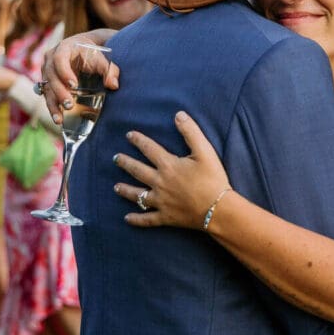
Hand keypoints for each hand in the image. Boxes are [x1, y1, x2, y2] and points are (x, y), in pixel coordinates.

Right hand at [40, 32, 118, 123]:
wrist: (82, 51)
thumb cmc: (92, 54)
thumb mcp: (101, 58)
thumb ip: (109, 70)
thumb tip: (113, 85)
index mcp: (63, 49)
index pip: (59, 59)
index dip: (64, 72)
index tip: (73, 85)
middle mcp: (50, 60)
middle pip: (51, 76)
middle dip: (59, 92)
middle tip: (69, 105)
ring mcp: (46, 72)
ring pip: (46, 89)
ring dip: (53, 104)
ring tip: (59, 119)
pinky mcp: (47, 83)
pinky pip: (47, 96)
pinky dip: (53, 108)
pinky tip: (58, 119)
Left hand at [113, 111, 230, 228]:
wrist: (218, 209)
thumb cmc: (213, 179)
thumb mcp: (205, 151)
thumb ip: (191, 132)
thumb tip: (178, 115)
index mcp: (168, 165)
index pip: (149, 149)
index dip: (138, 140)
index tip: (129, 135)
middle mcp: (160, 183)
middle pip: (137, 170)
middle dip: (125, 163)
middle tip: (115, 158)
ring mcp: (161, 201)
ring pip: (137, 195)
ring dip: (125, 190)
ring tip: (115, 187)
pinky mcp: (166, 217)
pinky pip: (147, 219)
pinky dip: (136, 220)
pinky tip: (127, 218)